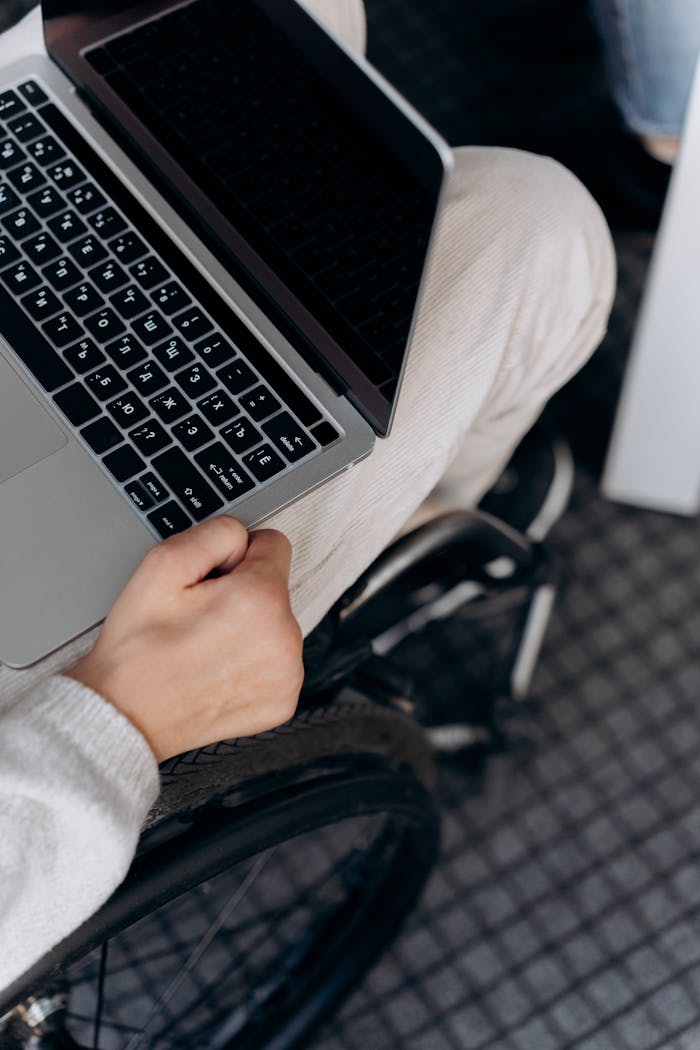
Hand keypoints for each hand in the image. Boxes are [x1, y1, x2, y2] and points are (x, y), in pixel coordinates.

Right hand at [68, 517, 302, 760]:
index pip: (275, 544)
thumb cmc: (139, 648)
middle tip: (200, 618)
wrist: (124, 714)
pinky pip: (278, 662)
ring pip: (278, 625)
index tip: (212, 580)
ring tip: (206, 647)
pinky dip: (254, 663)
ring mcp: (287, 674)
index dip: (238, 555)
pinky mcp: (283, 701)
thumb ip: (215, 533)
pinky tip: (218, 671)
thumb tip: (244, 537)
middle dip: (244, 593)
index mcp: (261, 599)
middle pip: (276, 588)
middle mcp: (285, 638)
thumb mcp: (163, 565)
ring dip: (251, 629)